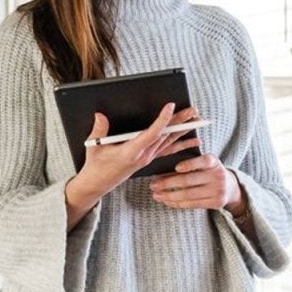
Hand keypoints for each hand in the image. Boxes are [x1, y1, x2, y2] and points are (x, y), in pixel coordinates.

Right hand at [65, 104, 199, 226]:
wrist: (99, 184)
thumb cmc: (96, 166)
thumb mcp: (94, 147)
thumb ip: (99, 130)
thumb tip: (100, 115)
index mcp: (131, 152)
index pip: (151, 134)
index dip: (162, 120)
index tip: (170, 107)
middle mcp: (143, 155)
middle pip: (165, 136)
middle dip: (180, 122)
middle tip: (193, 111)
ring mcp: (147, 158)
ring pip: (169, 142)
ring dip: (183, 130)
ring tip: (197, 121)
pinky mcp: (148, 159)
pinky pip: (168, 150)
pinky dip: (181, 144)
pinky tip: (193, 141)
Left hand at [149, 149, 245, 213]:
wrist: (230, 187)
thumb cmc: (210, 172)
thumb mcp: (205, 164)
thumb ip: (189, 164)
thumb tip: (162, 171)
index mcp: (213, 161)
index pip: (202, 161)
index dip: (190, 164)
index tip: (176, 168)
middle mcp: (217, 175)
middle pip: (189, 180)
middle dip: (168, 183)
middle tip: (153, 185)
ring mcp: (218, 191)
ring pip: (188, 195)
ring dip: (169, 195)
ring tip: (156, 195)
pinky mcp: (216, 203)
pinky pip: (192, 204)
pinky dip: (177, 203)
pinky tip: (167, 201)